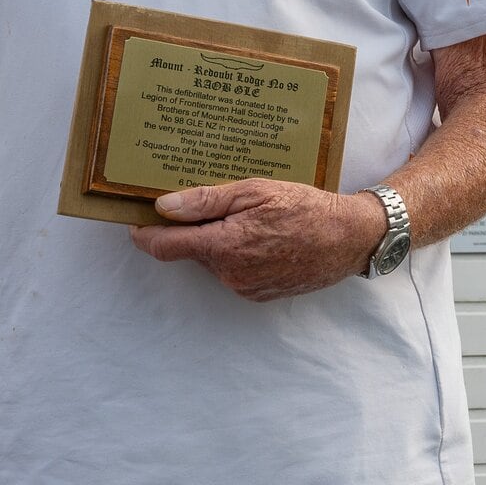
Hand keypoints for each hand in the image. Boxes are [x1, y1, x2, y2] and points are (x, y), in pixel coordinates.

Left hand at [128, 179, 385, 300]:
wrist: (349, 239)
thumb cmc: (306, 208)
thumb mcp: (256, 190)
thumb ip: (207, 200)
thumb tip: (164, 207)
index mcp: (223, 246)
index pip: (165, 247)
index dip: (145, 234)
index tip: (136, 220)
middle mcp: (228, 273)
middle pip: (191, 250)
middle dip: (194, 229)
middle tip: (213, 203)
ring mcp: (243, 287)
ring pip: (213, 261)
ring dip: (219, 242)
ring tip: (250, 218)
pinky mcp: (258, 294)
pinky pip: (234, 272)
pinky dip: (238, 255)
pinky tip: (263, 237)